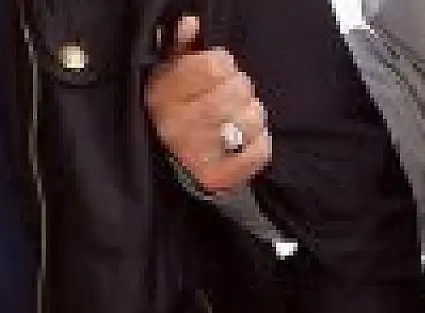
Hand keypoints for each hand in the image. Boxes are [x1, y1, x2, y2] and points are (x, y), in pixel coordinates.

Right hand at [147, 16, 271, 193]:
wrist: (176, 169)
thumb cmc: (179, 117)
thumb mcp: (171, 77)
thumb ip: (181, 46)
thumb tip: (190, 23)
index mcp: (163, 96)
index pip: (213, 64)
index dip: (223, 65)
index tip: (217, 75)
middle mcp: (177, 125)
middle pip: (237, 89)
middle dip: (240, 91)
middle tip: (228, 101)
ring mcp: (197, 154)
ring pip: (251, 117)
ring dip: (251, 117)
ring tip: (235, 123)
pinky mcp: (219, 177)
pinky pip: (260, 150)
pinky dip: (258, 145)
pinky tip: (242, 144)